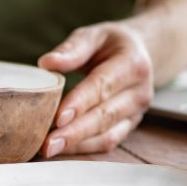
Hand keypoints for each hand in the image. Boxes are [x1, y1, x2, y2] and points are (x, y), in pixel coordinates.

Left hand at [37, 22, 153, 156]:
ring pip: (107, 135)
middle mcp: (140, 92)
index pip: (103, 86)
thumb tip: (46, 63)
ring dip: (77, 145)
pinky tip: (62, 149)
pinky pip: (107, 142)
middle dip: (75, 132)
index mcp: (133, 64)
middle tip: (48, 144)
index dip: (80, 103)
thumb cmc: (110, 44)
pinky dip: (84, 148)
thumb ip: (72, 49)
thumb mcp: (94, 35)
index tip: (58, 118)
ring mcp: (137, 113)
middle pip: (105, 116)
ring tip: (49, 150)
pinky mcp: (129, 126)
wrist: (140, 53)